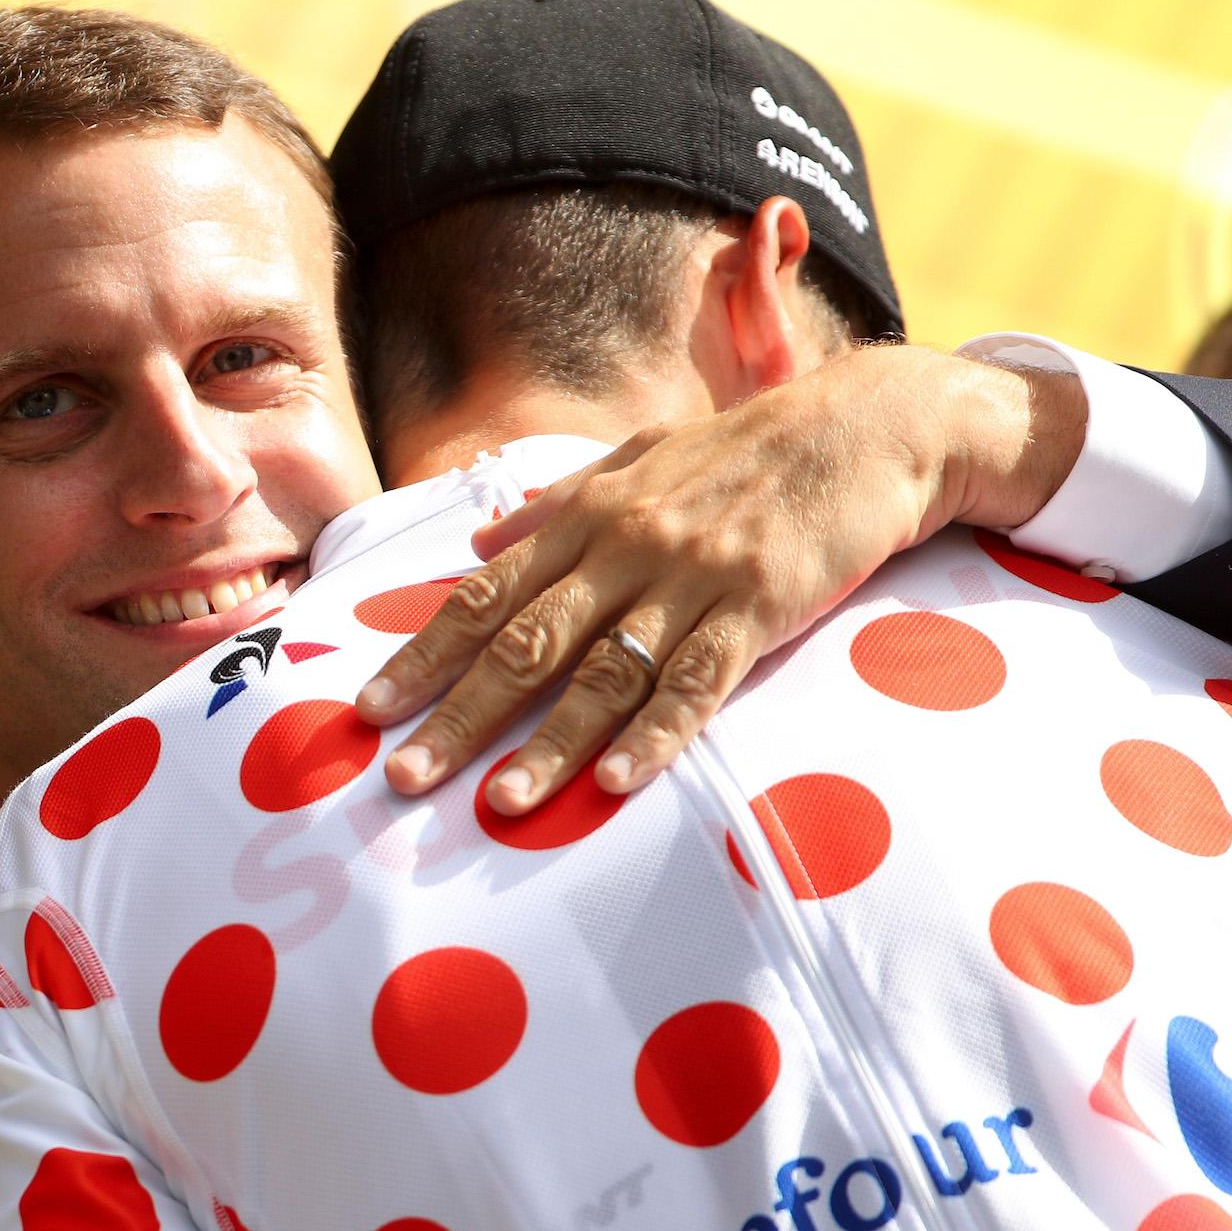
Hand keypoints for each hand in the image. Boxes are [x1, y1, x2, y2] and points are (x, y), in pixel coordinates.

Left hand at [354, 344, 1086, 811]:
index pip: (486, 595)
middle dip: (459, 713)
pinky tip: (617, 784)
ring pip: (604, 673)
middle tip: (405, 777)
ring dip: (549, 744)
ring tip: (500, 804)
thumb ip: (555, 504)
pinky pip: (697, 682)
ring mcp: (690, 576)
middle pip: (527, 642)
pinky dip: (656, 736)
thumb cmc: (744, 451)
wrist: (862, 426)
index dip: (424, 653)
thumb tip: (477, 541)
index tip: (369, 706)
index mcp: (588, 514)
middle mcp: (625, 545)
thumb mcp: (639, 460)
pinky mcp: (756, 605)